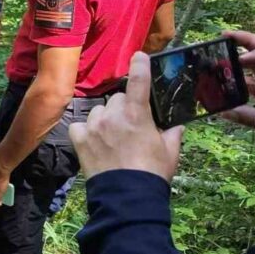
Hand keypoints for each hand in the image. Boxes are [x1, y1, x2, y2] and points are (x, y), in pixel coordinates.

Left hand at [69, 52, 184, 182]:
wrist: (127, 197)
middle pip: (118, 98)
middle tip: (130, 126)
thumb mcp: (170, 152)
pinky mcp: (79, 138)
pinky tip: (94, 142)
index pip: (138, 81)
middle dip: (124, 108)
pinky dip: (85, 131)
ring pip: (98, 110)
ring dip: (105, 118)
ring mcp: (94, 125)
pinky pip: (80, 125)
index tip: (139, 56)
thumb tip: (175, 126)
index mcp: (138, 114)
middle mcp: (113, 115)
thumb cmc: (152, 173)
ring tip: (112, 138)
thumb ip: (172, 134)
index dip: (139, 66)